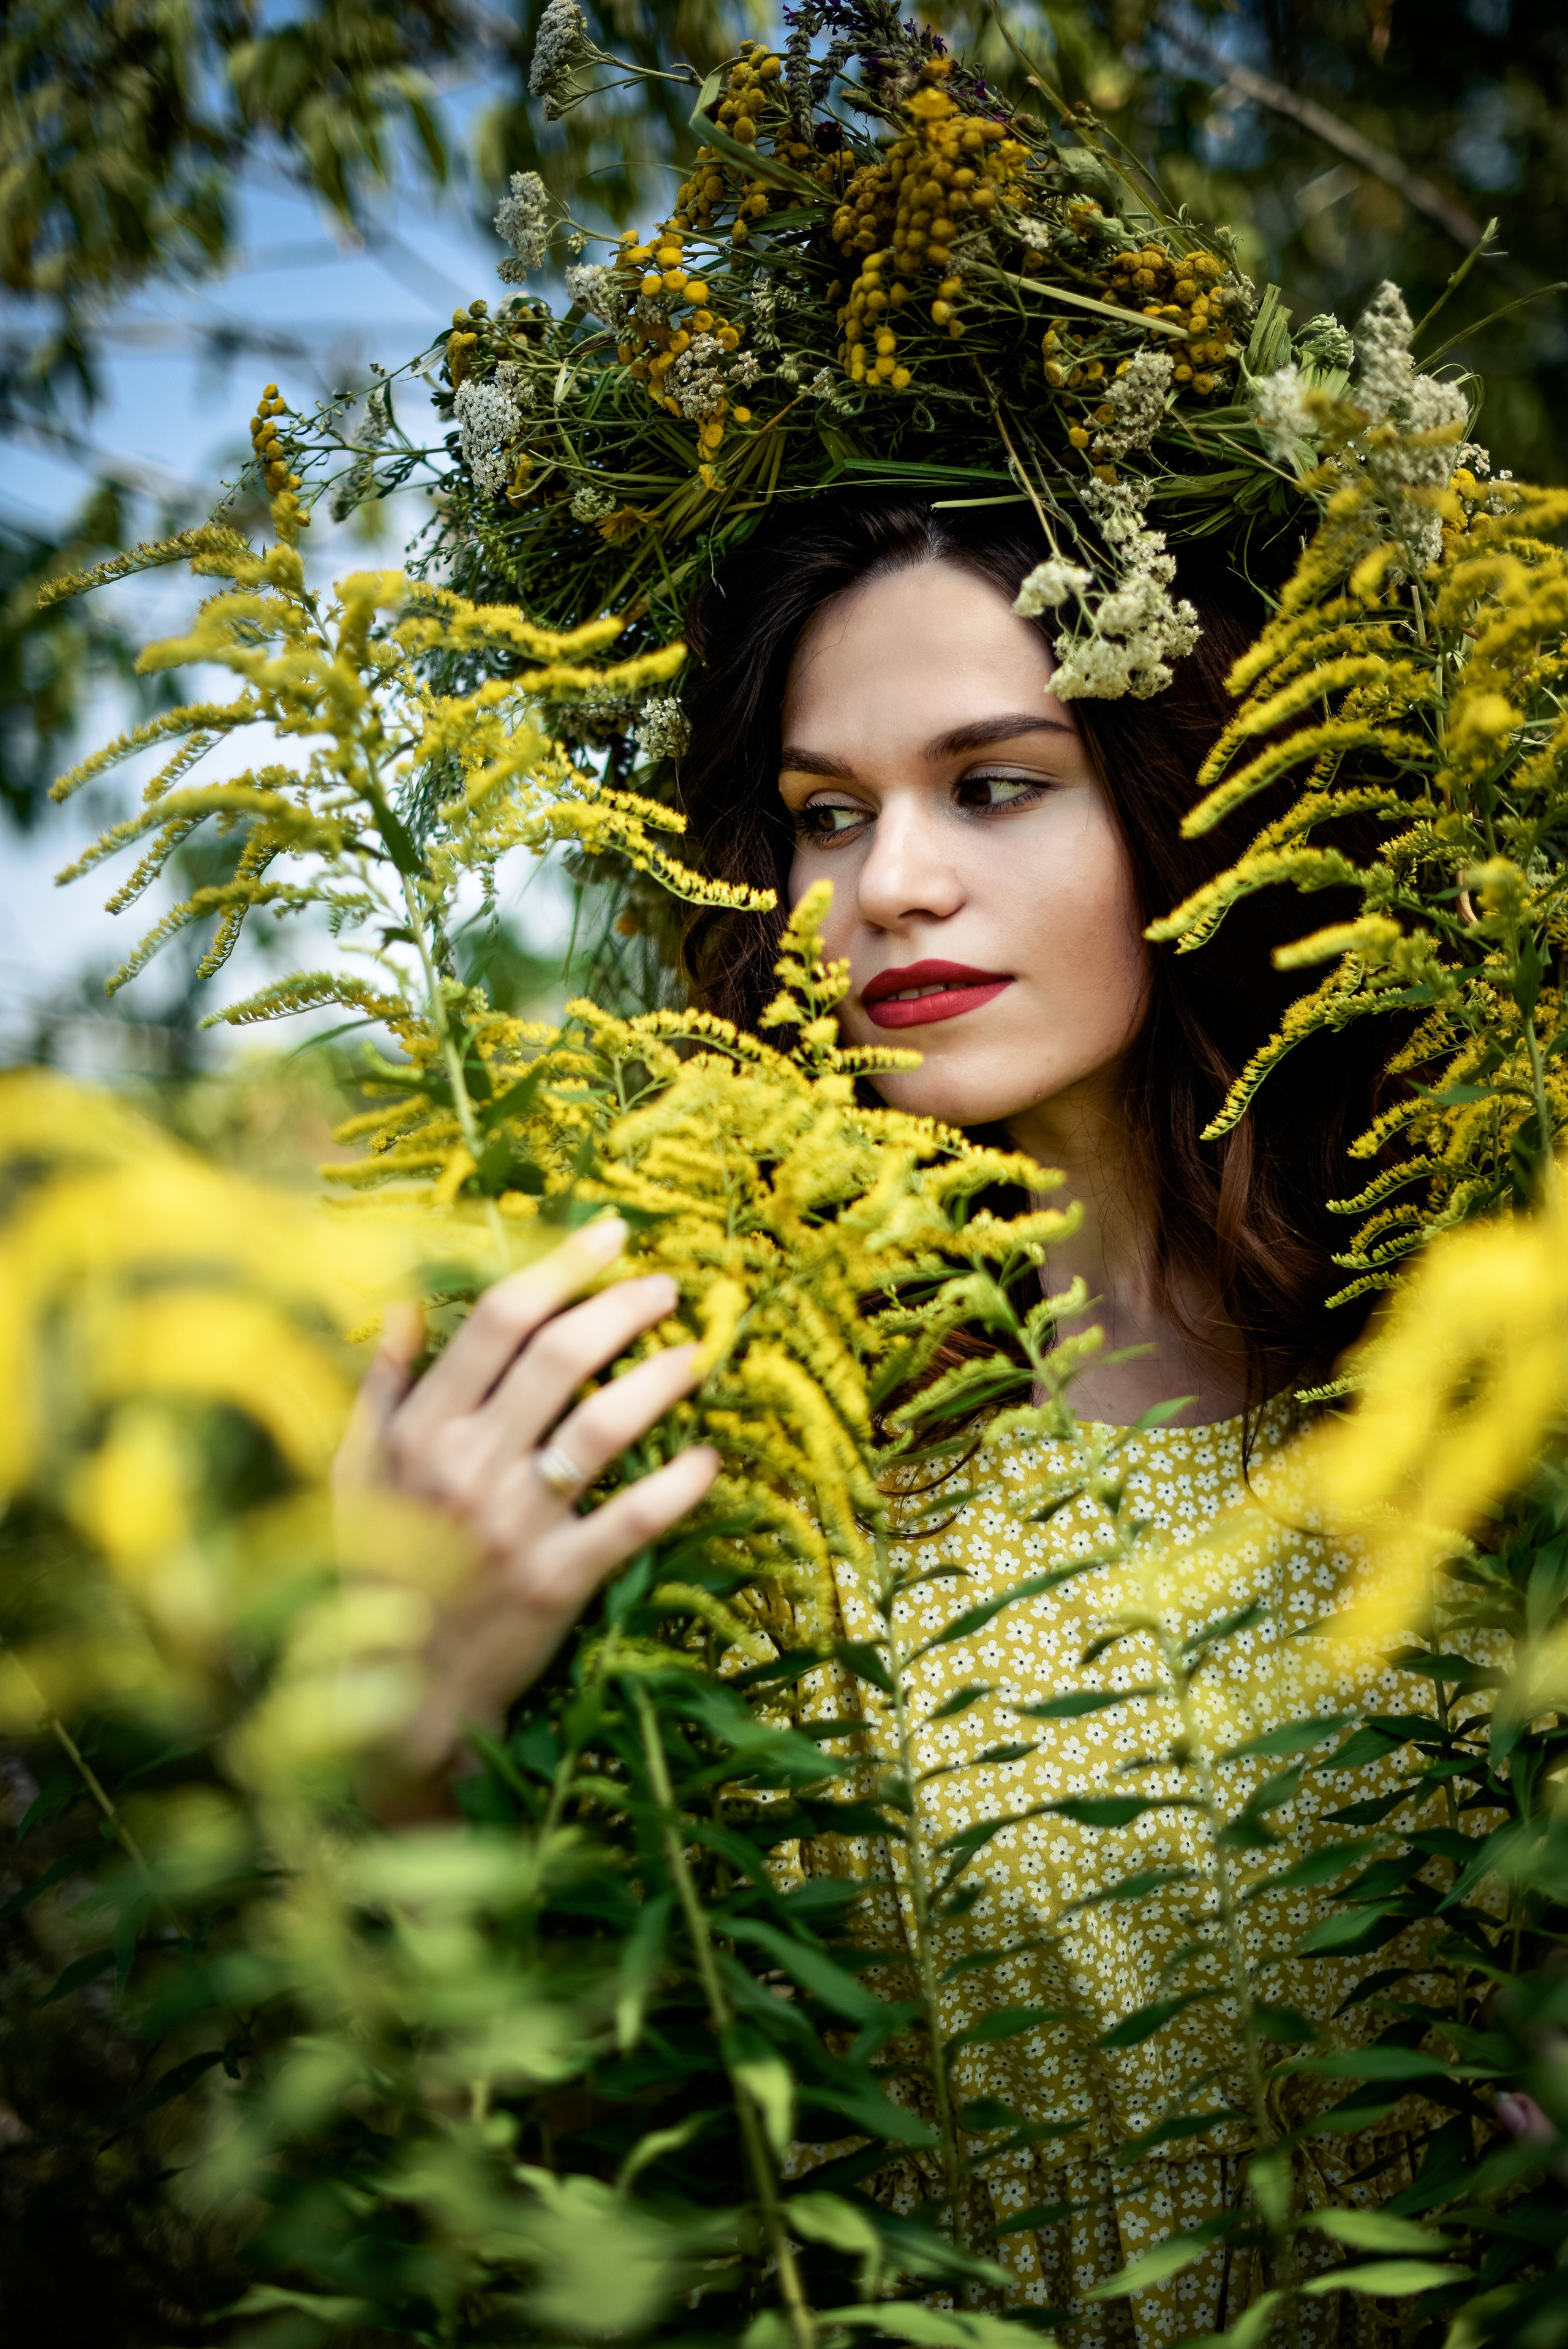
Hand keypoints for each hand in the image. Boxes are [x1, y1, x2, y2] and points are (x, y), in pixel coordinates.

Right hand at [337, 1216, 717, 1798]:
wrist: (389, 1701)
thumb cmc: (371, 1576)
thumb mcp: (350, 1476)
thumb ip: (378, 1389)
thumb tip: (397, 1305)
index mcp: (419, 1430)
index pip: (497, 1320)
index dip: (559, 1266)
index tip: (609, 1233)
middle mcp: (467, 1465)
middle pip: (559, 1356)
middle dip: (622, 1308)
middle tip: (668, 1286)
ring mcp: (514, 1523)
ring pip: (602, 1426)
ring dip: (659, 1379)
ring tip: (698, 1355)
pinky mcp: (555, 1582)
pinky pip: (630, 1520)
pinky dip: (676, 1487)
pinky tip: (708, 1460)